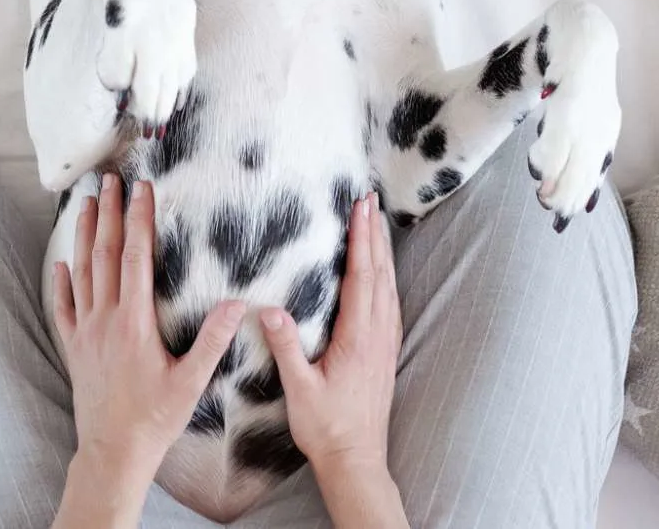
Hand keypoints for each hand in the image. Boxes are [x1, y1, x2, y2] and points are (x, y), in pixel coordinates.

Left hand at [52, 174, 242, 510]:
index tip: (143, 189)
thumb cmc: (155, 417)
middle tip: (110, 180)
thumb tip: (237, 304)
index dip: (139, 219)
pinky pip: (64, 308)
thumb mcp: (191, 381)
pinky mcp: (74, 348)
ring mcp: (86, 332)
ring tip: (86, 204)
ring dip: (84, 235)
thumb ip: (213, 341)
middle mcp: (106, 319)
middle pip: (105, 253)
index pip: (136, 256)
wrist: (114, 451)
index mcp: (135, 320)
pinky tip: (62, 264)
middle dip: (108, 213)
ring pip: (82, 272)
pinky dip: (62, 282)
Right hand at [259, 192, 401, 479]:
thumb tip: (269, 310)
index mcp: (358, 337)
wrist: (356, 459)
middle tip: (370, 200)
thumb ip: (286, 348)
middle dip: (375, 234)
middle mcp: (378, 335)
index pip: (361, 277)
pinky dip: (385, 277)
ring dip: (382, 253)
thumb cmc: (326, 427)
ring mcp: (385, 343)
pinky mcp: (384, 353)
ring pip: (388, 287)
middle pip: (380, 273)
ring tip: (376, 224)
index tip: (360, 208)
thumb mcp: (299, 389)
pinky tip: (380, 273)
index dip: (361, 240)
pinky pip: (389, 303)